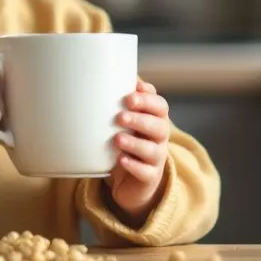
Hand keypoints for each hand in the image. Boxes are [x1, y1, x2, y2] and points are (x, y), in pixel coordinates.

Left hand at [107, 80, 169, 225]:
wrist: (131, 181)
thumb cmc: (127, 142)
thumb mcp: (124, 122)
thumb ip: (120, 103)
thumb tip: (101, 79)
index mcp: (155, 120)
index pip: (160, 106)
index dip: (148, 99)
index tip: (130, 94)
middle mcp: (159, 138)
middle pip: (159, 126)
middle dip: (140, 119)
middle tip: (120, 116)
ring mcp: (156, 159)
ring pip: (153, 150)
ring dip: (135, 143)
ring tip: (117, 139)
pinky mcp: (150, 178)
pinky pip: (146, 173)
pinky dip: (134, 166)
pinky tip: (121, 160)